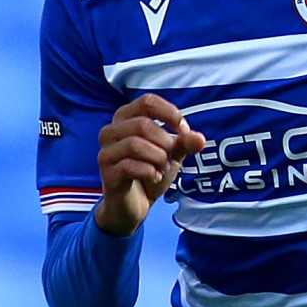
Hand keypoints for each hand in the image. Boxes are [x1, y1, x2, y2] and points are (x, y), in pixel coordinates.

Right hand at [95, 93, 205, 237]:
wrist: (134, 204)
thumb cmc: (149, 171)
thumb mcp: (171, 154)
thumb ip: (184, 143)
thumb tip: (200, 139)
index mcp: (126, 118)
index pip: (147, 102)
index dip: (170, 114)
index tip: (183, 131)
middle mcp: (110, 131)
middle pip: (142, 124)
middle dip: (164, 142)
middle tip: (170, 157)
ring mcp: (106, 152)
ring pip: (135, 144)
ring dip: (157, 158)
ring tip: (162, 168)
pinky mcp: (107, 173)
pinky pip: (130, 166)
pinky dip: (150, 172)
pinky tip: (155, 177)